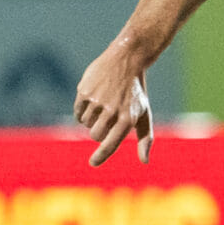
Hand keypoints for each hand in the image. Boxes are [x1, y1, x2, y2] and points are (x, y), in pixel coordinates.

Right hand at [76, 39, 152, 166]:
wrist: (126, 61)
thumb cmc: (135, 93)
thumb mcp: (144, 114)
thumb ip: (145, 139)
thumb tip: (145, 161)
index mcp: (128, 119)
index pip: (110, 144)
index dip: (100, 156)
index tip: (93, 163)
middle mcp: (112, 111)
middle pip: (95, 136)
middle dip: (99, 131)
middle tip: (107, 118)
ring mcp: (97, 101)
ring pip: (86, 124)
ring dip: (92, 119)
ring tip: (103, 105)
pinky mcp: (84, 91)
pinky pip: (77, 112)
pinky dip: (82, 112)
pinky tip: (93, 101)